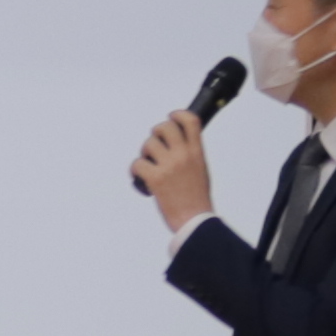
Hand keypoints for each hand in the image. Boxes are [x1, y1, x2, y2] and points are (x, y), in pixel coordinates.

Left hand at [129, 106, 212, 237]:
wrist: (194, 221)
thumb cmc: (197, 198)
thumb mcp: (201, 170)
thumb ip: (191, 154)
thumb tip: (177, 142)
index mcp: (197, 152)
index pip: (190, 121)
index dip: (178, 114)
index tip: (171, 117)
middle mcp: (183, 155)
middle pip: (164, 126)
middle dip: (156, 132)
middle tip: (155, 146)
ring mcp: (169, 166)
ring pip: (148, 144)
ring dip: (144, 153)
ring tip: (149, 166)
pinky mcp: (155, 178)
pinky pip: (137, 163)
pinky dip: (134, 170)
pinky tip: (140, 179)